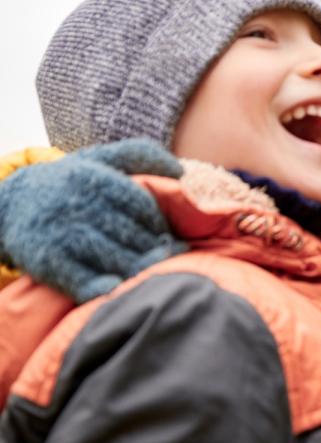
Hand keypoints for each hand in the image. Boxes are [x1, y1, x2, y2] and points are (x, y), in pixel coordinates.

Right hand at [0, 139, 185, 302]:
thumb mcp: (100, 159)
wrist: (10, 204)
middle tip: (170, 258)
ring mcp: (60, 233)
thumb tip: (182, 170)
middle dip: (154, 248)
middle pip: (129, 233)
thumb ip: (141, 155)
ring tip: (153, 273)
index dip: (161, 224)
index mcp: (93, 179)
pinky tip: (119, 288)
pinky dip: (103, 287)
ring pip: (110, 256)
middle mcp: (76, 204)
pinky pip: (80, 279)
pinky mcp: (45, 259)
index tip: (173, 235)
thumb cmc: (71, 182)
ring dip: (137, 269)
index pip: (140, 205)